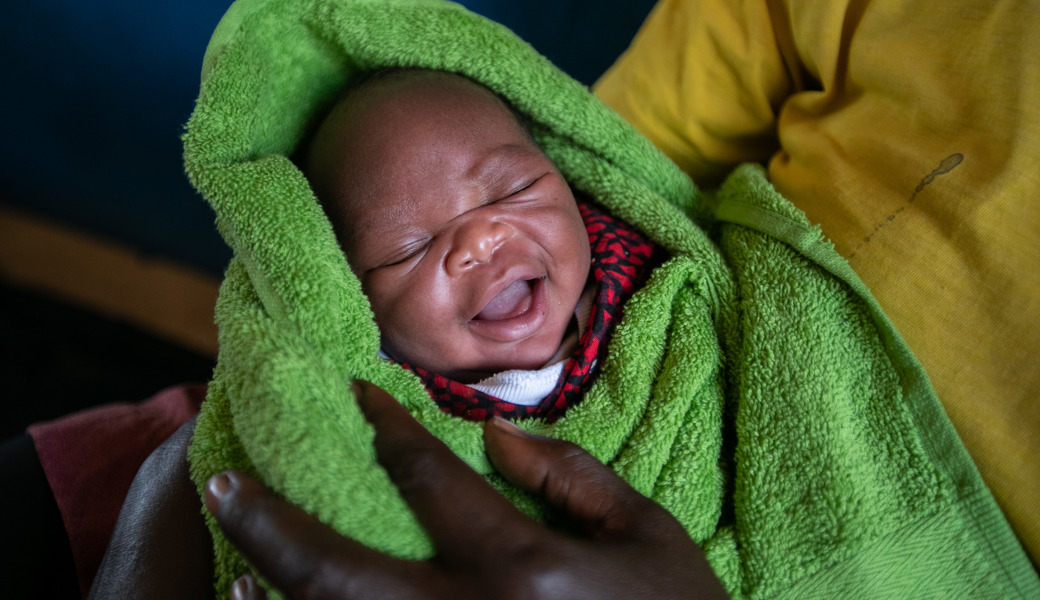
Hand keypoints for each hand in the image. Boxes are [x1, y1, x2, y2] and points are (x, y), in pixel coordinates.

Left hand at [206, 381, 727, 599]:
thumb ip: (572, 477)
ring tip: (237, 554)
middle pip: (339, 573)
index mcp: (522, 566)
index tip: (356, 394)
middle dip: (272, 526)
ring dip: (274, 592)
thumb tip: (493, 438)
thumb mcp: (650, 535)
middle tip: (224, 488)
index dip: (385, 429)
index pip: (429, 480)